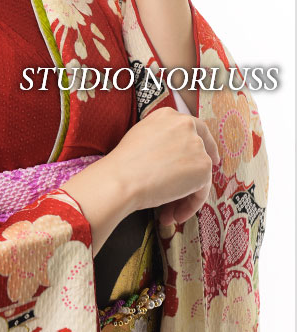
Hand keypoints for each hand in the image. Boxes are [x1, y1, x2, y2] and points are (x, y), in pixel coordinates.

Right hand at [107, 106, 220, 225]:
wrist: (123, 178)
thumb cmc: (124, 163)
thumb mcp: (141, 138)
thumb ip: (162, 140)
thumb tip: (174, 158)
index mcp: (168, 115)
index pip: (193, 128)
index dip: (202, 143)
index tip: (207, 155)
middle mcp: (186, 125)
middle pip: (201, 151)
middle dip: (196, 172)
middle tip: (194, 189)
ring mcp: (197, 145)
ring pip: (200, 176)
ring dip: (185, 197)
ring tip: (168, 213)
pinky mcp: (204, 167)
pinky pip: (200, 192)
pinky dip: (189, 206)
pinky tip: (173, 216)